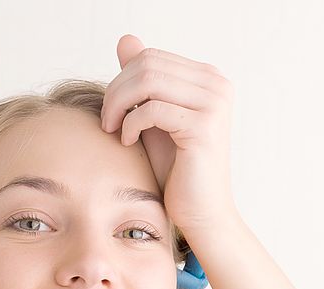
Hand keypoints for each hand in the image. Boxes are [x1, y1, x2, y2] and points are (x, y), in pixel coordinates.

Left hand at [101, 34, 236, 235]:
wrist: (200, 213)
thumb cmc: (175, 171)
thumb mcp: (151, 119)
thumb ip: (141, 82)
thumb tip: (126, 40)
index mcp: (208, 79)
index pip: (151, 57)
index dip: (122, 81)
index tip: (111, 112)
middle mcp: (216, 85)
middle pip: (147, 64)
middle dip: (117, 91)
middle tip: (106, 122)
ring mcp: (214, 103)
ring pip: (148, 81)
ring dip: (119, 105)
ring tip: (113, 130)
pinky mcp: (204, 126)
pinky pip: (152, 109)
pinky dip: (130, 124)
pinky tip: (127, 142)